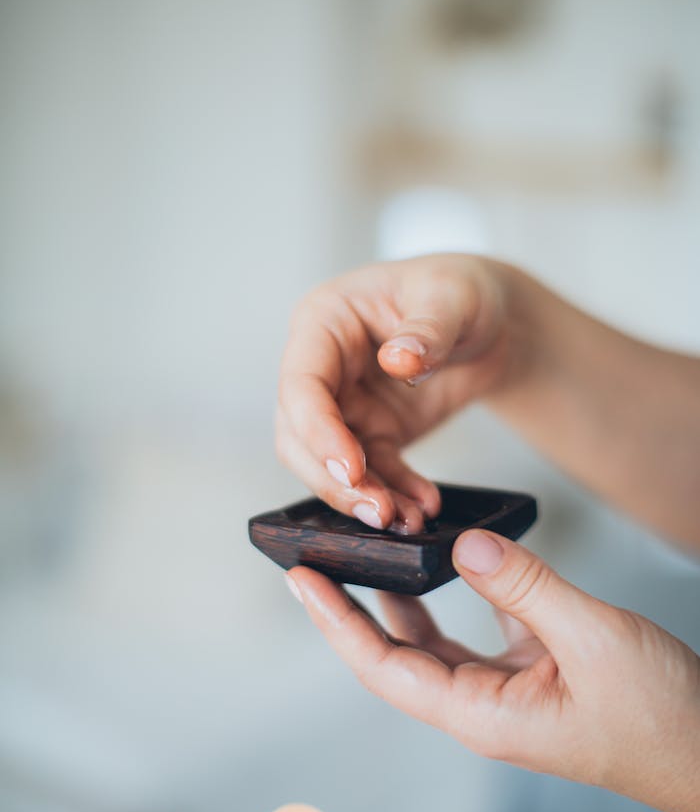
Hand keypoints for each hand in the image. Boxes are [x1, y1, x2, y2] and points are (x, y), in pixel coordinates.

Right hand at [277, 254, 518, 532]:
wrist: (493, 321)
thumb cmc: (462, 291)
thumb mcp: (453, 298)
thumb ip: (427, 329)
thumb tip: (396, 361)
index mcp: (324, 321)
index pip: (301, 384)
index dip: (319, 431)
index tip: (351, 468)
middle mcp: (323, 366)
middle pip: (300, 436)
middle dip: (333, 480)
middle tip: (378, 511)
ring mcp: (344, 404)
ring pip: (329, 465)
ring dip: (363, 497)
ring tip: (407, 520)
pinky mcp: (372, 433)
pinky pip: (374, 473)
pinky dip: (395, 494)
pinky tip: (424, 506)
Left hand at [285, 532, 699, 811]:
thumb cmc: (660, 716)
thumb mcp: (593, 638)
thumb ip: (524, 587)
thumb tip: (463, 543)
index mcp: (480, 714)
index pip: (384, 666)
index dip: (338, 622)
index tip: (301, 579)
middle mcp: (479, 707)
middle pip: (394, 653)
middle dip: (354, 607)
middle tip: (319, 555)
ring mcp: (503, 692)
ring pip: (432, 641)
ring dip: (400, 599)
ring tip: (368, 551)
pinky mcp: (530, 674)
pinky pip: (476, 630)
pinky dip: (457, 594)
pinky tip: (448, 558)